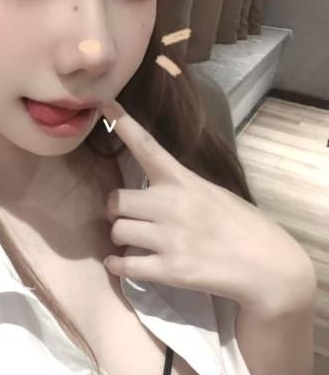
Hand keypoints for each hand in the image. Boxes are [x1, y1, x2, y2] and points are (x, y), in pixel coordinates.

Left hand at [98, 99, 314, 314]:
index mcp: (184, 181)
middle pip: (116, 200)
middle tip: (128, 218)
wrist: (268, 265)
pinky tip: (118, 264)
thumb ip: (181, 188)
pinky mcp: (169, 269)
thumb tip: (152, 192)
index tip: (106, 105)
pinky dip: (116, 265)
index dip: (124, 125)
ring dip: (120, 239)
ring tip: (133, 243)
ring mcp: (169, 237)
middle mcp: (172, 205)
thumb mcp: (213, 192)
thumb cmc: (243, 226)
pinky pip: (124, 265)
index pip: (148, 147)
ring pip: (117, 231)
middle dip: (117, 210)